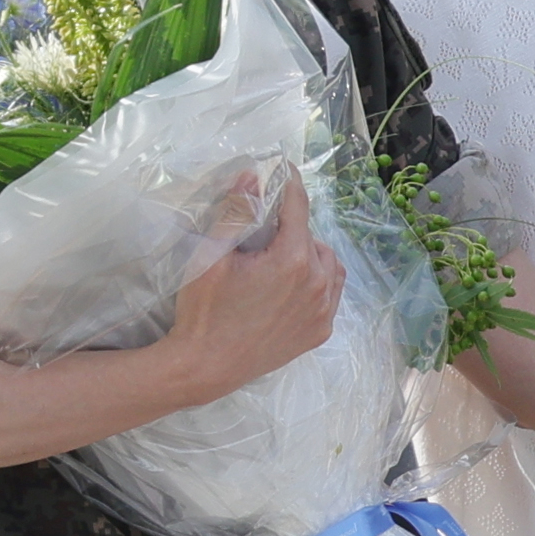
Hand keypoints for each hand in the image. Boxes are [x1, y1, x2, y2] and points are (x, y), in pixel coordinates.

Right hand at [162, 178, 345, 403]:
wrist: (206, 366)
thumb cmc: (204, 309)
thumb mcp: (212, 255)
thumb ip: (237, 212)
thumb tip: (253, 176)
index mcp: (293, 259)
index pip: (298, 206)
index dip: (288, 183)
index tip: (283, 169)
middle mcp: (318, 283)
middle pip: (313, 236)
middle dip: (292, 227)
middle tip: (265, 232)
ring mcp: (322, 311)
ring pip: (328, 264)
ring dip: (310, 253)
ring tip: (281, 257)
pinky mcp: (319, 331)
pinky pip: (330, 294)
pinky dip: (317, 282)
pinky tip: (292, 286)